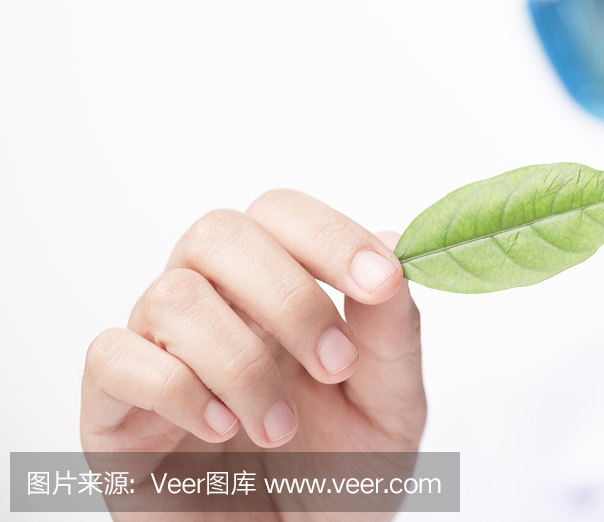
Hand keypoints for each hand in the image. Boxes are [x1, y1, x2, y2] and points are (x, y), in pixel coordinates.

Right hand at [81, 190, 424, 519]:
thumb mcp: (391, 410)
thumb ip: (393, 333)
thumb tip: (396, 246)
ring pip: (172, 295)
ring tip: (282, 429)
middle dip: (288, 294)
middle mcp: (214, 310)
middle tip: (335, 367)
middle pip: (218, 233)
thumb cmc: (337, 483)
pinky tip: (218, 430)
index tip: (380, 281)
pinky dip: (174, 388)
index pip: (281, 215)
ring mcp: (158, 356)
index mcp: (279, 294)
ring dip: (242, 362)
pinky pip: (112, 358)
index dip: (330, 235)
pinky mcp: (112, 411)